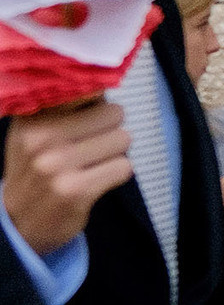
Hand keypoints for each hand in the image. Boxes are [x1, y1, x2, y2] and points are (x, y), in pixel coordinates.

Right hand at [0, 98, 131, 256]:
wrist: (17, 223)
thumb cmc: (34, 169)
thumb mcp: (34, 132)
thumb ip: (63, 106)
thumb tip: (102, 81)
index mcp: (32, 118)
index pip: (85, 89)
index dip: (97, 101)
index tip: (93, 111)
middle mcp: (41, 138)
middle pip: (114, 113)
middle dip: (110, 129)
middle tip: (91, 146)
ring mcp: (57, 165)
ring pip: (123, 139)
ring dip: (115, 152)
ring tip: (92, 163)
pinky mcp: (76, 190)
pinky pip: (124, 166)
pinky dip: (116, 173)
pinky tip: (95, 180)